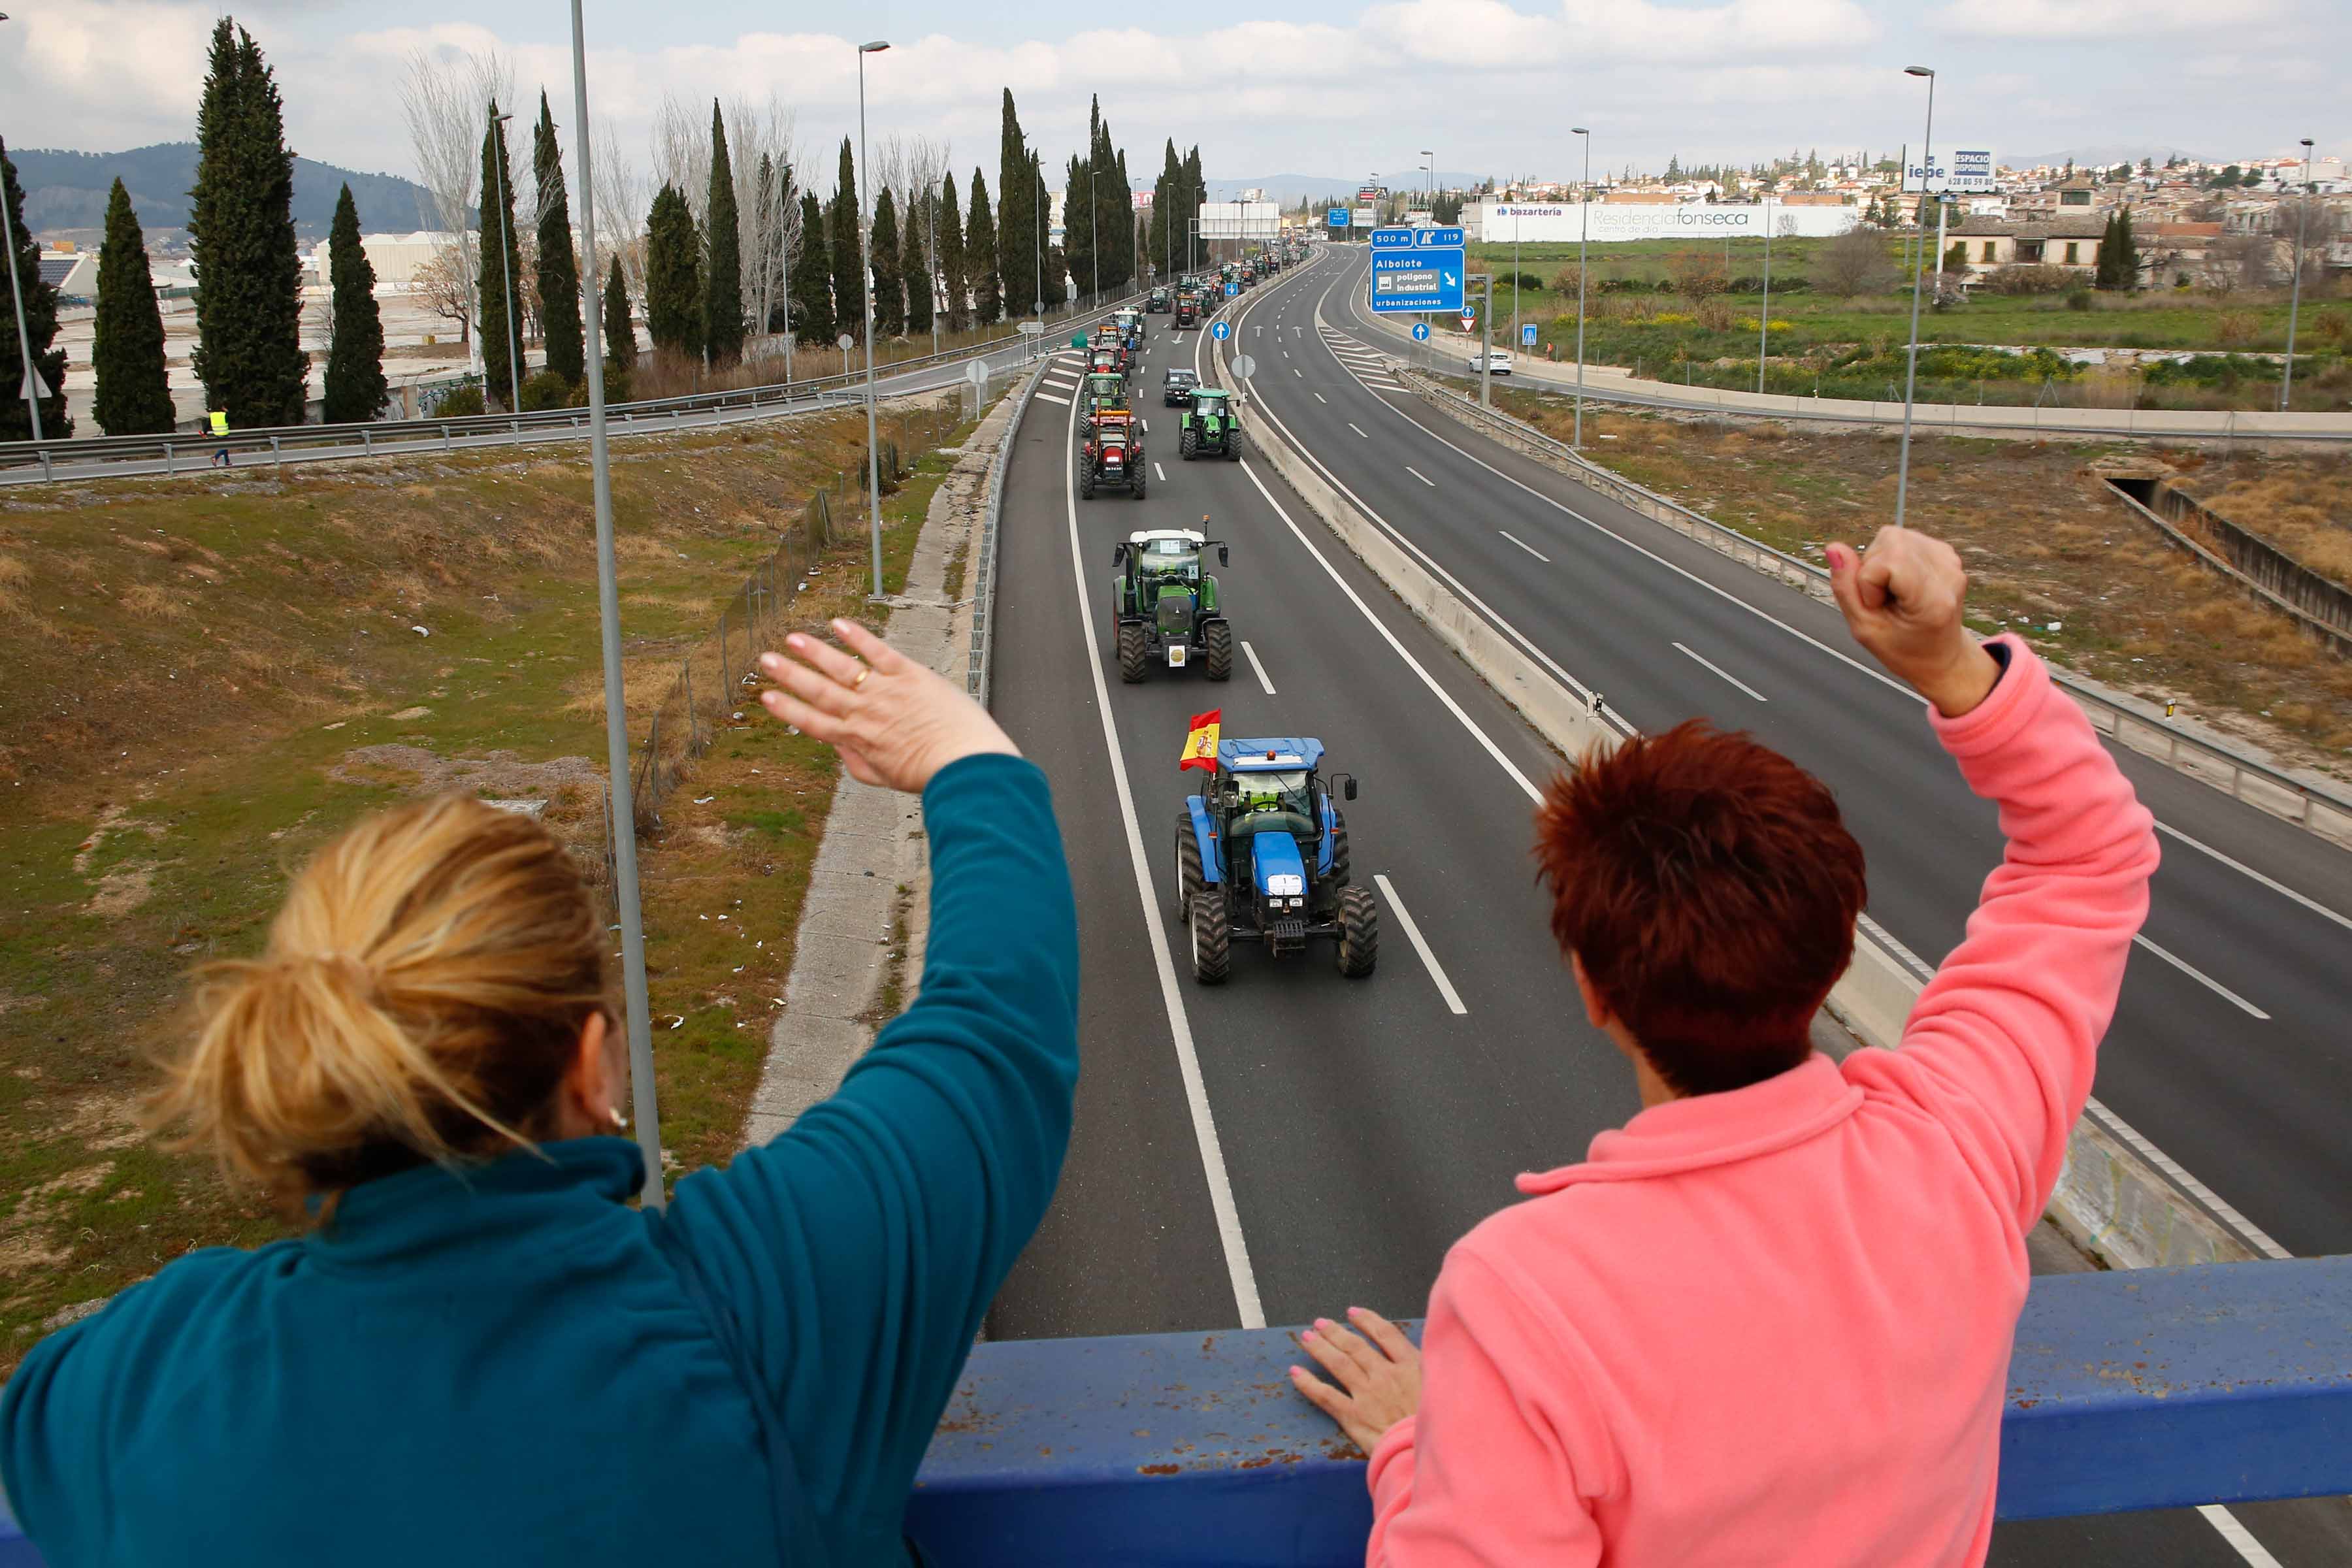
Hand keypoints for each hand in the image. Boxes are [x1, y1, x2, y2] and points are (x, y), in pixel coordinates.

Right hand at [758, 618, 1018, 792]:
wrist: (963, 762)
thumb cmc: (930, 773)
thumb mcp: (885, 778)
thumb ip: (856, 764)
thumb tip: (838, 749)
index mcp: (858, 740)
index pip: (814, 723)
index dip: (788, 710)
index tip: (767, 698)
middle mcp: (864, 713)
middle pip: (819, 691)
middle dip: (789, 675)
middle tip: (765, 660)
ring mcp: (884, 691)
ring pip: (841, 667)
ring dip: (814, 651)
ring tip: (792, 638)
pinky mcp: (908, 675)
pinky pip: (877, 651)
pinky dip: (857, 636)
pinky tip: (838, 624)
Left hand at [1290, 1307, 1421, 1454]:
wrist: (1426, 1454)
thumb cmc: (1435, 1425)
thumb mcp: (1440, 1389)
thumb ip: (1425, 1369)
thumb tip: (1414, 1354)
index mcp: (1410, 1366)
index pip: (1385, 1334)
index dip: (1367, 1320)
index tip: (1352, 1312)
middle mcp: (1386, 1376)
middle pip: (1355, 1346)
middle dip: (1336, 1332)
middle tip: (1320, 1323)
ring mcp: (1367, 1395)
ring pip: (1338, 1364)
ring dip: (1320, 1348)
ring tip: (1307, 1338)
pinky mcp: (1353, 1417)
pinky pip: (1325, 1395)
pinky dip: (1308, 1383)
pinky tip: (1295, 1373)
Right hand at [1826, 526, 2000, 717]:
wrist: (1941, 656)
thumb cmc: (1903, 648)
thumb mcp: (1864, 629)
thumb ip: (1845, 588)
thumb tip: (1833, 547)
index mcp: (1932, 600)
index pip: (1888, 561)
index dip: (1868, 581)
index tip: (1878, 605)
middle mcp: (1948, 574)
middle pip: (1890, 540)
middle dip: (1872, 566)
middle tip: (1882, 598)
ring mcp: (1950, 560)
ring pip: (1894, 536)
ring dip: (1881, 561)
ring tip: (1892, 590)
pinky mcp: (1946, 552)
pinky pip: (1904, 539)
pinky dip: (1893, 558)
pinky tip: (1901, 581)